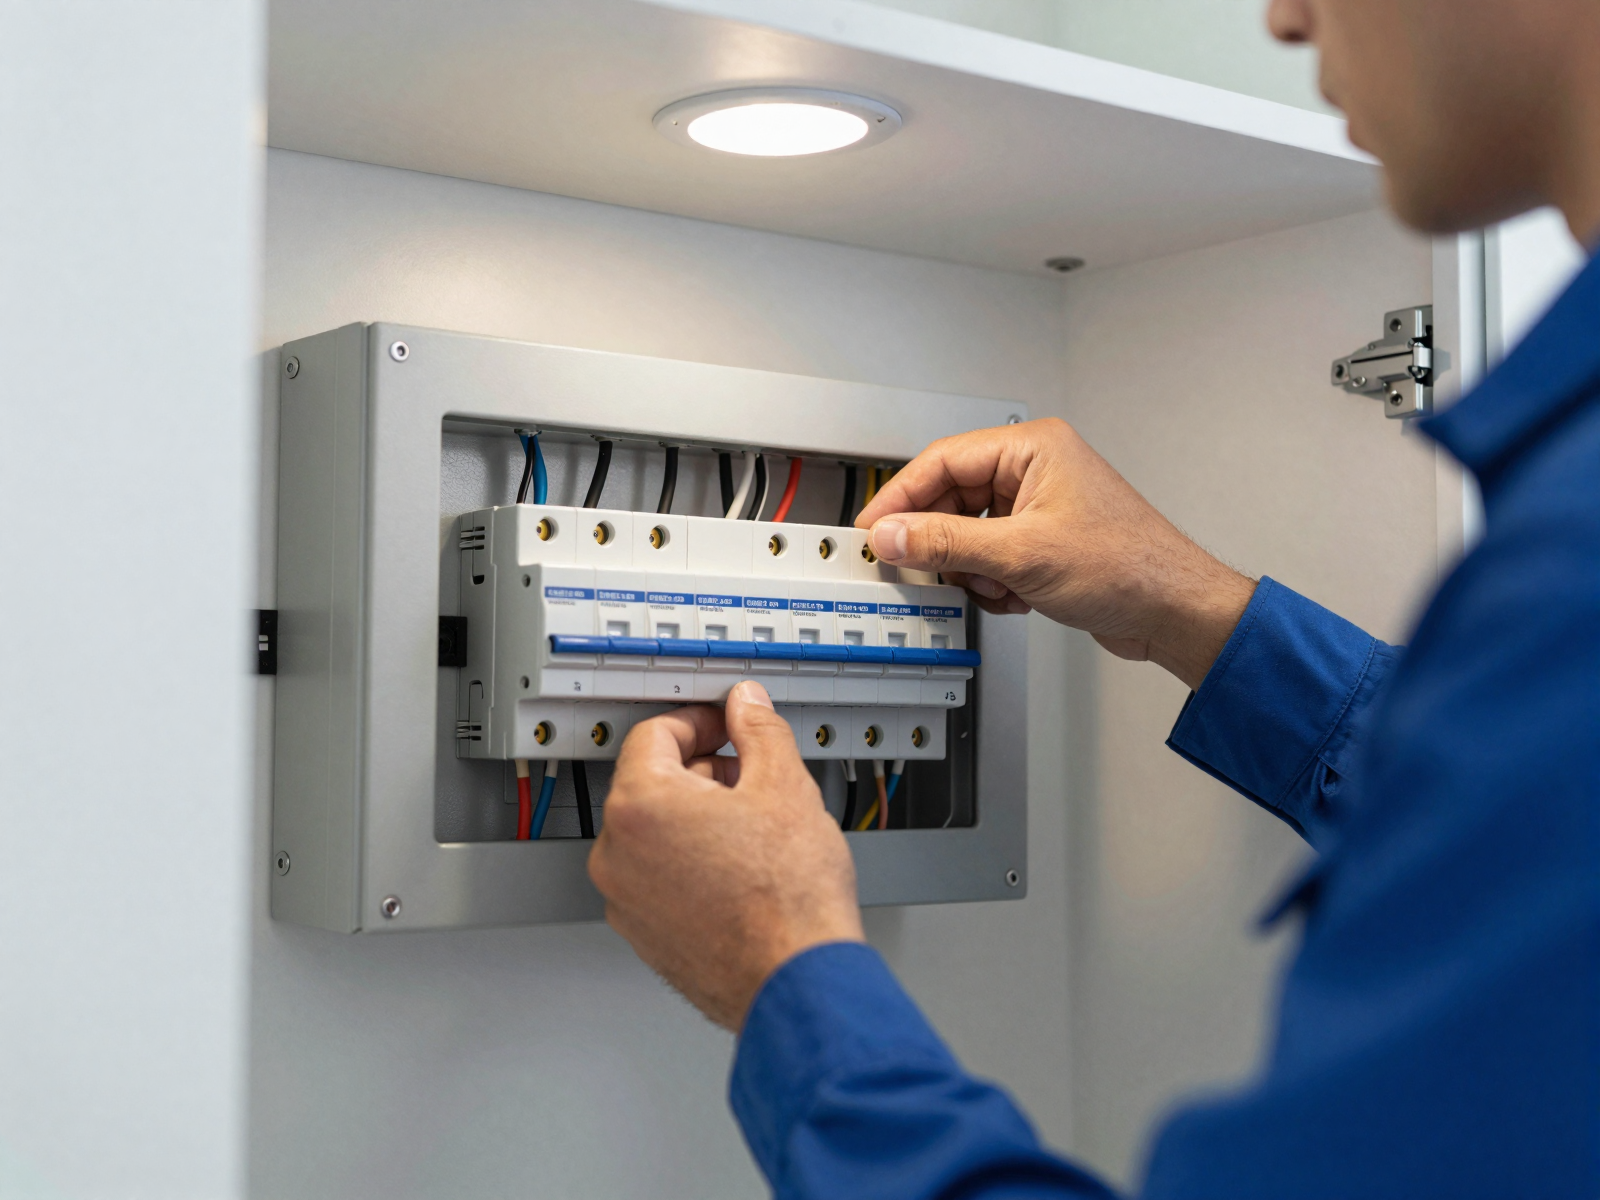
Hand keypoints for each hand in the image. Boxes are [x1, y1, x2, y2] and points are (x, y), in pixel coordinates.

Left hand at [588, 681, 863, 1030]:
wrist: (796, 981)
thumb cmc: (788, 899)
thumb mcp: (784, 786)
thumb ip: (759, 731)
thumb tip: (747, 707)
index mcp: (640, 805)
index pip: (655, 734)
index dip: (700, 721)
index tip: (728, 726)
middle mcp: (616, 853)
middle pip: (651, 784)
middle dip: (702, 773)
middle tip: (751, 778)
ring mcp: (625, 900)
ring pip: (654, 835)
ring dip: (697, 820)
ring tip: (753, 832)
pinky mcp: (643, 936)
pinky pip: (658, 879)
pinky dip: (690, 865)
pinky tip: (740, 873)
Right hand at [857, 418, 1255, 690]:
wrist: (1173, 610)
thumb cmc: (1129, 566)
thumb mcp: (1021, 555)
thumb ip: (948, 543)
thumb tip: (895, 535)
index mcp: (1033, 448)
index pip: (943, 460)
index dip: (901, 497)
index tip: (873, 528)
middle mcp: (1035, 470)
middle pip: (952, 498)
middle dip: (941, 541)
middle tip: (916, 567)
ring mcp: (1039, 507)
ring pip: (969, 532)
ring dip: (970, 567)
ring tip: (992, 587)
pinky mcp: (1043, 541)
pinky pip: (990, 555)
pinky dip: (992, 581)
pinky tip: (1014, 596)